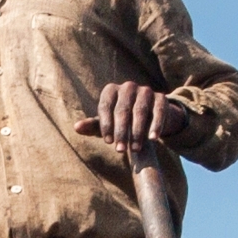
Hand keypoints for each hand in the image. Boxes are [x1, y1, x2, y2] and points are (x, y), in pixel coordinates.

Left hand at [73, 81, 187, 154]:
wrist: (148, 116)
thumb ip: (92, 126)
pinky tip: (153, 139)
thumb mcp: (106, 123)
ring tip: (135, 149)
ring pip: (140, 111)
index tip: (108, 142)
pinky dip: (156, 125)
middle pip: (122, 110)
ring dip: (137, 131)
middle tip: (120, 150)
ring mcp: (145, 90)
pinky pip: (159, 111)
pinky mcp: (161, 97)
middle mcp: (127, 87)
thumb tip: (76, 127)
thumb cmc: (119, 121)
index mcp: (110, 90)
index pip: (105, 107)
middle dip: (121, 132)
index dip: (106, 125)